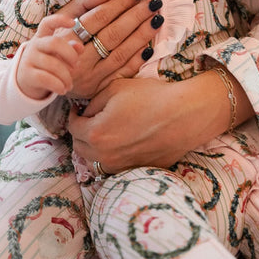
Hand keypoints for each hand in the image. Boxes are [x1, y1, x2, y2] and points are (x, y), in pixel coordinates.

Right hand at [16, 17, 80, 98]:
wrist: (23, 84)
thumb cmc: (46, 66)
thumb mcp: (57, 56)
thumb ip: (69, 50)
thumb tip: (80, 47)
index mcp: (42, 37)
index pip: (48, 23)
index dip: (59, 20)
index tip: (72, 23)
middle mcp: (34, 45)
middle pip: (54, 43)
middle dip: (70, 55)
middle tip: (76, 65)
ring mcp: (29, 59)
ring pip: (52, 64)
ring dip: (66, 77)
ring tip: (69, 85)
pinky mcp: (27, 75)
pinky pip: (45, 78)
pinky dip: (58, 85)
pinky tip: (62, 90)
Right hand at [56, 0, 162, 98]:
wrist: (44, 76)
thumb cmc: (57, 40)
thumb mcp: (63, 18)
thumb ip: (84, 2)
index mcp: (66, 39)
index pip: (98, 18)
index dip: (118, 4)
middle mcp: (78, 60)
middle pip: (112, 35)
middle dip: (135, 17)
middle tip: (153, 3)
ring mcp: (89, 78)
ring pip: (120, 54)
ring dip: (141, 36)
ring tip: (156, 19)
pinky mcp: (98, 90)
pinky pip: (122, 74)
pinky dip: (137, 60)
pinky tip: (149, 46)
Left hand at [68, 69, 250, 172]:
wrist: (185, 114)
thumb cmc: (151, 97)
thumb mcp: (115, 88)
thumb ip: (93, 102)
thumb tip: (86, 113)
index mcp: (95, 134)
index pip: (73, 128)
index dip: (73, 116)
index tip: (78, 110)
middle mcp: (104, 156)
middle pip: (80, 148)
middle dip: (81, 133)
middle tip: (89, 120)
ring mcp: (122, 167)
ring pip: (96, 161)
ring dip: (94, 148)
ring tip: (104, 133)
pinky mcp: (138, 170)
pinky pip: (116, 166)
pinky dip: (113, 156)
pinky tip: (123, 142)